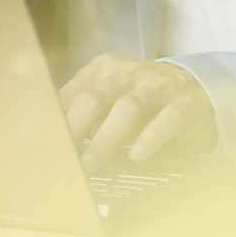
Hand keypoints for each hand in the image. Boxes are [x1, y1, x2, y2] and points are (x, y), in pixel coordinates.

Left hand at [58, 53, 217, 171]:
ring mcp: (156, 85)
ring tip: (90, 165)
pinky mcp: (184, 101)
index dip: (53, 123)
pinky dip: (150, 137)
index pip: (70, 95)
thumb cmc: (138, 97)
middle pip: (94, 98)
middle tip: (61, 160)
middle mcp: (126, 73)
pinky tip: (137, 155)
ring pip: (128, 108)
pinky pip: (167, 118)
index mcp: (101, 71)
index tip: (39, 148)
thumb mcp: (108, 96)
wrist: (196, 84)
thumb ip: (80, 111)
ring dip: (105, 139)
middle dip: (74, 130)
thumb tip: (45, 141)